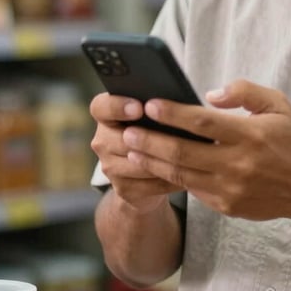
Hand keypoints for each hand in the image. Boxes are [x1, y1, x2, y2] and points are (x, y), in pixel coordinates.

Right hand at [89, 92, 182, 212]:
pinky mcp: (122, 188)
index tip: (139, 107)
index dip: (117, 106)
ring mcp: (110, 167)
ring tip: (190, 155)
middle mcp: (102, 140)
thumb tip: (177, 101)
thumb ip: (156, 106)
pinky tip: (189, 173)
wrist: (148, 170)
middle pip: (121, 139)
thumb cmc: (156, 129)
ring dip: (164, 160)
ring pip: (138, 164)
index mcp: (106, 115)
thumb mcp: (153, 114)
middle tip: (175, 136)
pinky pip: (148, 184)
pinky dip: (170, 179)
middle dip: (149, 139)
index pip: (101, 107)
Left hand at [122, 80, 290, 221]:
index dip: (173, 113)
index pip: (202, 123)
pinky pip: (191, 189)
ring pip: (181, 174)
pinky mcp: (226, 205)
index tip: (150, 104)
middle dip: (151, 139)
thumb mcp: (277, 104)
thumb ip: (245, 91)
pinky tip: (154, 165)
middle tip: (127, 129)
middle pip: (183, 152)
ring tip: (131, 148)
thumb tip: (211, 94)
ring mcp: (230, 188)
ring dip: (153, 160)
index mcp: (250, 135)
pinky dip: (169, 177)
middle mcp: (237, 164)